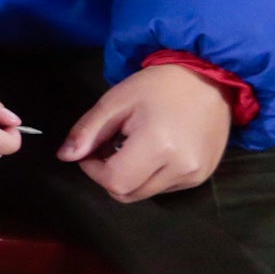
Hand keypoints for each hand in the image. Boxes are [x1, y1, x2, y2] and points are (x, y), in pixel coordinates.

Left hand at [60, 62, 231, 202]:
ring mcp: (196, 175)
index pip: (115, 182)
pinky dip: (150, 176)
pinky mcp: (203, 177)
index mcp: (159, 146)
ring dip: (130, 177)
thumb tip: (65, 157)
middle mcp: (182, 168)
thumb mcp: (115, 102)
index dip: (94, 170)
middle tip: (110, 147)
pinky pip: (164, 188)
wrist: (209, 79)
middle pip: (129, 194)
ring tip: (133, 146)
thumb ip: (88, 131)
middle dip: (110, 175)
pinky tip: (154, 151)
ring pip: (145, 193)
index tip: (93, 148)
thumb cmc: (158, 86)